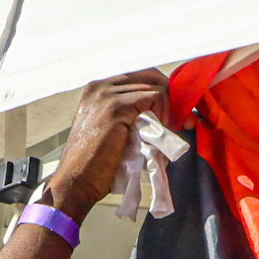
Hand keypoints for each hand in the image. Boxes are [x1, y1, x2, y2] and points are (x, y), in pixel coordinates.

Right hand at [46, 71, 171, 217]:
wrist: (77, 182)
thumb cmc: (94, 165)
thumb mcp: (111, 131)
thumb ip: (130, 116)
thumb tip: (161, 115)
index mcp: (98, 89)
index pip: (141, 77)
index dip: (162, 94)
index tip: (174, 116)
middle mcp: (100, 86)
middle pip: (150, 76)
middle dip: (171, 96)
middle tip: (181, 121)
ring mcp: (107, 94)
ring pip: (154, 86)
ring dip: (170, 108)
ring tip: (172, 129)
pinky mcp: (116, 107)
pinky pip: (154, 97)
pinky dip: (164, 112)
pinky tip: (163, 130)